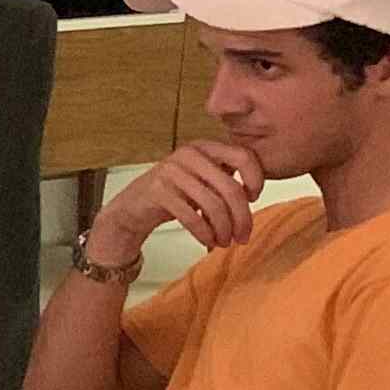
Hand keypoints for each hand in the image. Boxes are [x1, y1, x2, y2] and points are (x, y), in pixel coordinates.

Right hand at [87, 140, 267, 269]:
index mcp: (204, 147)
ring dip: (224, 230)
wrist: (133, 207)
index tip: (253, 198)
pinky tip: (208, 242)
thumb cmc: (173, 194)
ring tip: (225, 242)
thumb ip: (226, 179)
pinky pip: (192, 217)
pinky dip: (205, 234)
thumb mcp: (202, 180)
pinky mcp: (158, 191)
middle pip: (230, 188)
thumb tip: (253, 193)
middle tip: (244, 236)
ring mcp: (171, 171)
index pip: (244, 156)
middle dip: (242, 217)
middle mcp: (188, 154)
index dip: (255, 180)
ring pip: (213, 205)